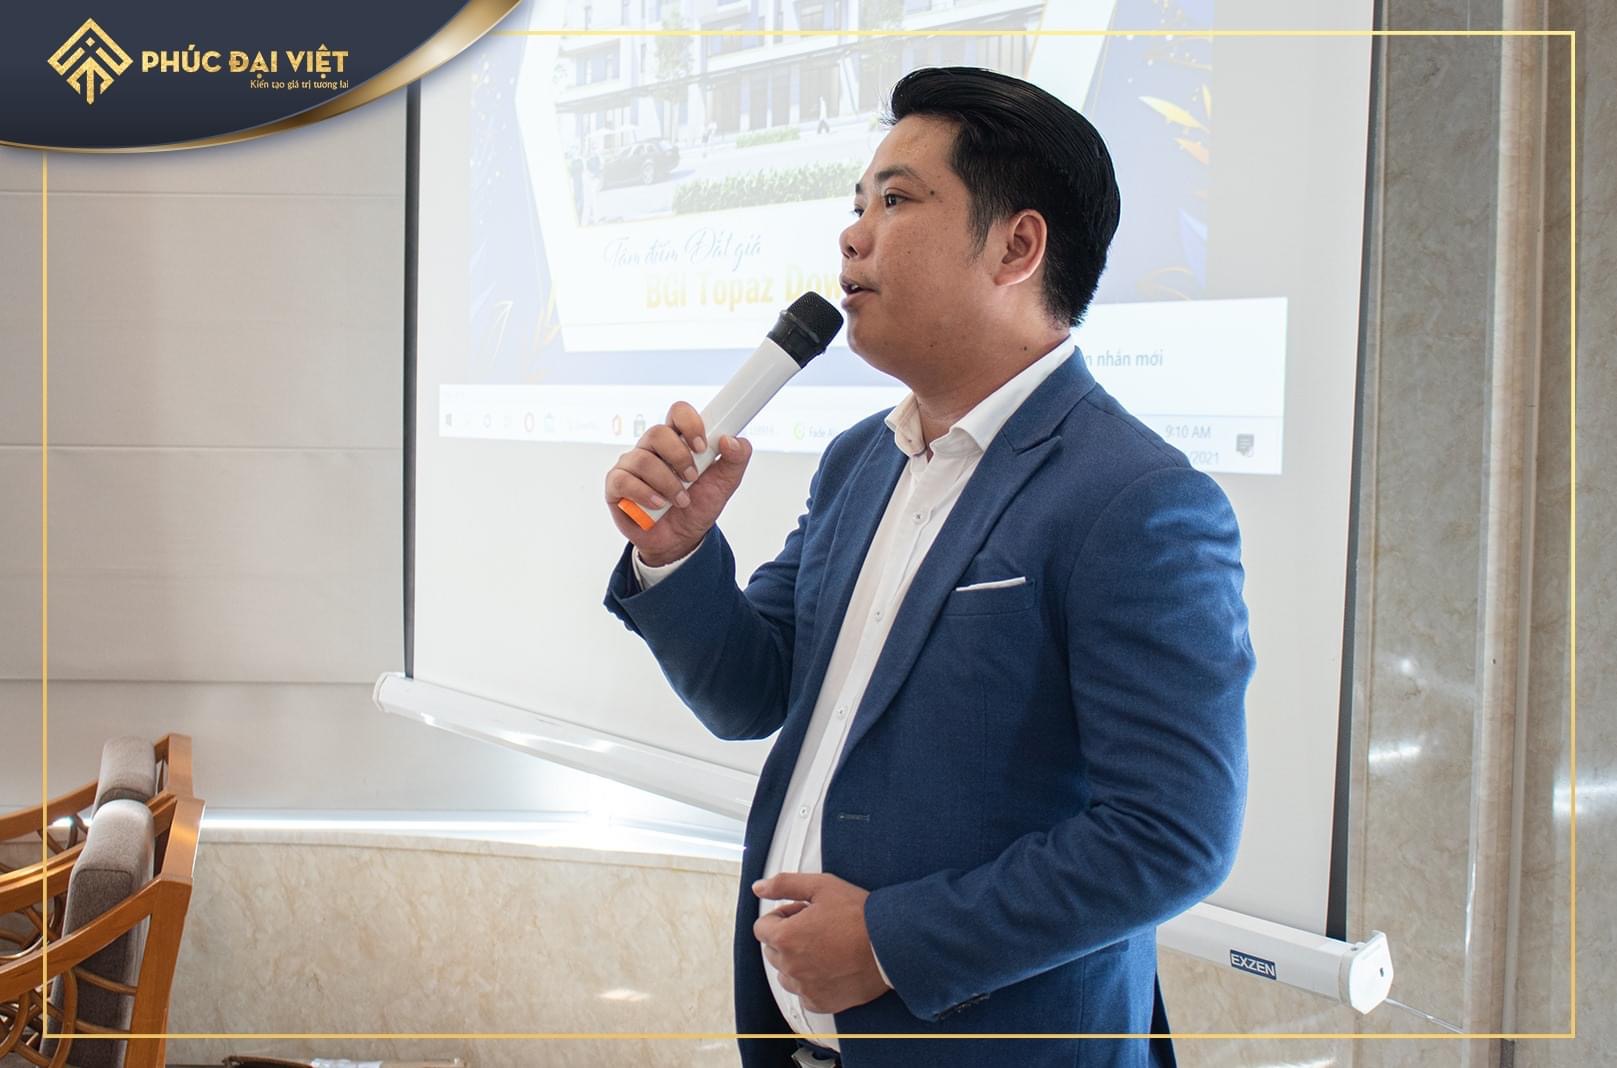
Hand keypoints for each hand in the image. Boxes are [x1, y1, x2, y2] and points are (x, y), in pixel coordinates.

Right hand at [604, 401, 752, 564]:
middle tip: (692, 478)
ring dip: (667, 483)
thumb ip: (736, 459)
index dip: (690, 424)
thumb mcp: (725, 484)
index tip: (702, 447)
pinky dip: (644, 494)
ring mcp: (631, 465)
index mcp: (678, 440)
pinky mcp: (616, 486)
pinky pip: (623, 481)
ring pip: (643, 460)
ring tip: (680, 500)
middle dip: (679, 458)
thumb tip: (731, 440)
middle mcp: (652, 448)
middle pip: (658, 433)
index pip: (678, 413)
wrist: (681, 540)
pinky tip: (658, 504)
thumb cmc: (698, 505)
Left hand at [752, 872, 890, 1014]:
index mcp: (786, 937)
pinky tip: (830, 966)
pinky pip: (803, 993)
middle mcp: (791, 966)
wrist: (890, 944)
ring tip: (824, 947)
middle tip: (817, 926)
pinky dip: (811, 982)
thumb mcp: (821, 886)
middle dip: (788, 936)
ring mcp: (805, 986)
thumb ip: (784, 884)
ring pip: (786, 973)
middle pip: (773, 950)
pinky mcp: (820, 1002)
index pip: (762, 927)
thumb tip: (759, 888)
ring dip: (797, 960)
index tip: (801, 913)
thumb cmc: (859, 915)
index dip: (782, 915)